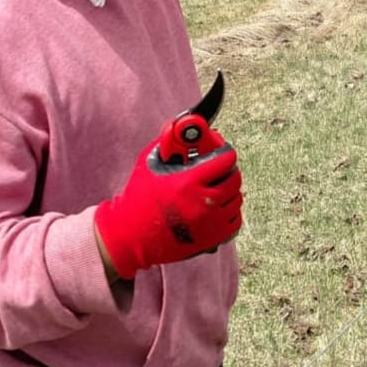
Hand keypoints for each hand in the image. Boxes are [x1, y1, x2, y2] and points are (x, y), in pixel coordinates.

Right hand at [94, 129, 242, 279]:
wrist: (130, 235)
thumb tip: (182, 126)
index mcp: (188, 181)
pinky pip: (235, 220)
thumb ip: (168, 141)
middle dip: (227, 170)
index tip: (218, 152)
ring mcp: (209, 223)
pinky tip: (215, 208)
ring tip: (213, 188)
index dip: (223, 151)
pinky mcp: (211, 239)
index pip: (225, 159)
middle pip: (234, 178)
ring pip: (236, 199)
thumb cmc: (138, 197)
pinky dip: (229, 212)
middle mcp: (203, 202)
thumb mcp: (149, 163)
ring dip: (228, 191)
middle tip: (217, 169)